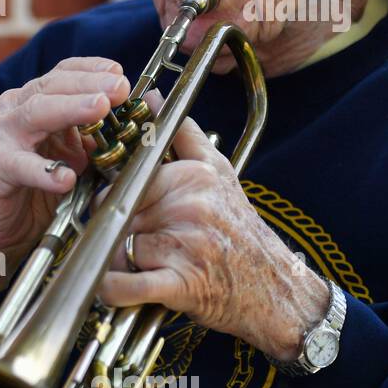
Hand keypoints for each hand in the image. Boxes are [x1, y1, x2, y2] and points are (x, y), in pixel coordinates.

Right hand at [0, 56, 132, 296]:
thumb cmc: (35, 188)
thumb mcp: (75, 158)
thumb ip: (98, 138)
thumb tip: (139, 119)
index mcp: (35, 104)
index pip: (62, 74)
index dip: (91, 69)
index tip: (119, 73)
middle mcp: (15, 113)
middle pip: (51, 86)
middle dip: (88, 84)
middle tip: (119, 88)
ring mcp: (2, 138)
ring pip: (34, 113)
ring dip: (69, 109)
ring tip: (99, 109)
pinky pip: (18, 165)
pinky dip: (43, 171)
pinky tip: (66, 177)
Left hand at [97, 91, 329, 359]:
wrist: (276, 290)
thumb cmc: (238, 231)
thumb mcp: (217, 173)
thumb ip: (181, 134)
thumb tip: (151, 96)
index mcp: (194, 176)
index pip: (127, 177)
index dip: (115, 195)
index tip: (119, 205)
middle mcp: (190, 206)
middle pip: (118, 212)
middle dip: (114, 229)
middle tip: (131, 242)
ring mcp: (186, 245)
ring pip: (117, 247)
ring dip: (117, 261)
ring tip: (140, 266)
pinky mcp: (181, 285)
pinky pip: (125, 285)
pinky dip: (111, 291)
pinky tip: (113, 289)